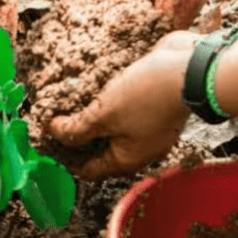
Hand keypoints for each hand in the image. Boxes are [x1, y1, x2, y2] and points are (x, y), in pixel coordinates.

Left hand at [48, 32, 197, 179]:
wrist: (190, 68)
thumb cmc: (149, 95)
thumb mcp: (104, 114)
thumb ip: (77, 129)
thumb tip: (54, 133)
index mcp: (128, 159)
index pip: (89, 169)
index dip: (65, 156)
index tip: (46, 140)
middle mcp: (141, 147)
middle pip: (101, 147)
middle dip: (79, 134)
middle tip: (56, 117)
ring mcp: (150, 125)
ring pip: (114, 126)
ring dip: (94, 115)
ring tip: (72, 99)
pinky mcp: (154, 104)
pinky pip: (126, 108)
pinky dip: (111, 101)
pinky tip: (97, 86)